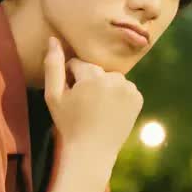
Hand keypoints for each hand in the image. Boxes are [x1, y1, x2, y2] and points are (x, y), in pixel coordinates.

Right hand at [44, 36, 142, 160]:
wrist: (91, 152)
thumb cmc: (68, 124)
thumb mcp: (53, 96)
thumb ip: (52, 65)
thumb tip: (53, 38)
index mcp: (93, 76)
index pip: (78, 64)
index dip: (71, 79)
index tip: (71, 97)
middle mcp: (115, 79)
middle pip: (96, 70)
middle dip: (89, 81)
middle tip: (84, 104)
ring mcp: (130, 89)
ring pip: (111, 78)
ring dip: (104, 87)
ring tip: (97, 108)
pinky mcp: (138, 98)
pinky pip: (124, 88)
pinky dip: (118, 95)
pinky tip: (110, 110)